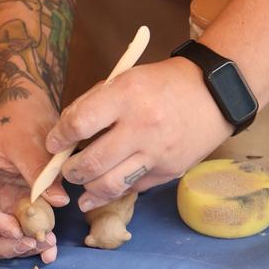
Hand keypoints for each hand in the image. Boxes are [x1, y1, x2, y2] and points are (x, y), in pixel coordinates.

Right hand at [0, 106, 68, 261]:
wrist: (30, 107)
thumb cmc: (21, 117)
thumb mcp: (28, 141)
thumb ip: (40, 171)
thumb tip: (59, 201)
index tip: (19, 231)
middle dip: (5, 245)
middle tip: (32, 244)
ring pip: (0, 237)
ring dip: (20, 247)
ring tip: (48, 248)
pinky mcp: (15, 206)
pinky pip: (20, 230)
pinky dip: (34, 240)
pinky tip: (52, 246)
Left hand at [46, 58, 228, 205]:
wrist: (213, 94)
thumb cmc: (163, 84)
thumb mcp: (126, 79)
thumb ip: (95, 103)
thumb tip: (66, 132)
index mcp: (126, 95)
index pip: (79, 123)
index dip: (59, 137)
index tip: (54, 143)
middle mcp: (141, 127)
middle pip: (91, 162)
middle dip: (70, 170)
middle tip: (66, 169)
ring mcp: (157, 153)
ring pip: (110, 185)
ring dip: (89, 189)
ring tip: (82, 185)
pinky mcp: (169, 171)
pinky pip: (134, 188)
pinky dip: (117, 189)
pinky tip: (108, 187)